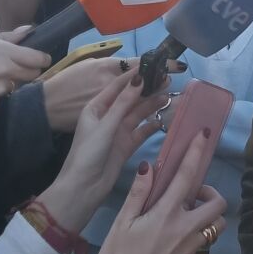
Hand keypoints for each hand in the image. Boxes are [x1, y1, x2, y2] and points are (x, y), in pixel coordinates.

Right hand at [0, 28, 50, 119]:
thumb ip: (5, 36)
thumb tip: (29, 30)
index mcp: (4, 53)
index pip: (38, 59)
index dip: (41, 58)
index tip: (37, 58)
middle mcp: (6, 73)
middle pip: (32, 74)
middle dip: (26, 70)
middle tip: (8, 66)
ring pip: (13, 86)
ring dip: (5, 82)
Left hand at [37, 66, 166, 229]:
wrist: (83, 188)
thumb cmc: (88, 153)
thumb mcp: (106, 125)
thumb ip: (123, 103)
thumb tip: (139, 79)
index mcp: (97, 107)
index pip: (118, 85)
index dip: (135, 74)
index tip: (153, 65)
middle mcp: (108, 116)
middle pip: (131, 98)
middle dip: (147, 89)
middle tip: (167, 80)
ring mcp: (118, 131)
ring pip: (138, 114)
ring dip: (152, 105)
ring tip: (169, 96)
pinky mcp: (126, 145)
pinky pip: (142, 131)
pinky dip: (152, 125)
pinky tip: (164, 119)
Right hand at [95, 132, 227, 253]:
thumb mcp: (121, 224)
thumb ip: (138, 194)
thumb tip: (149, 166)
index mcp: (167, 214)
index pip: (187, 177)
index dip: (197, 153)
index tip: (204, 136)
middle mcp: (187, 229)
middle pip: (218, 203)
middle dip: (211, 192)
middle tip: (191, 193)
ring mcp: (192, 247)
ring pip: (217, 223)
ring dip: (209, 213)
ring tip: (188, 213)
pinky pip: (206, 239)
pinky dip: (200, 230)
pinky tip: (179, 233)